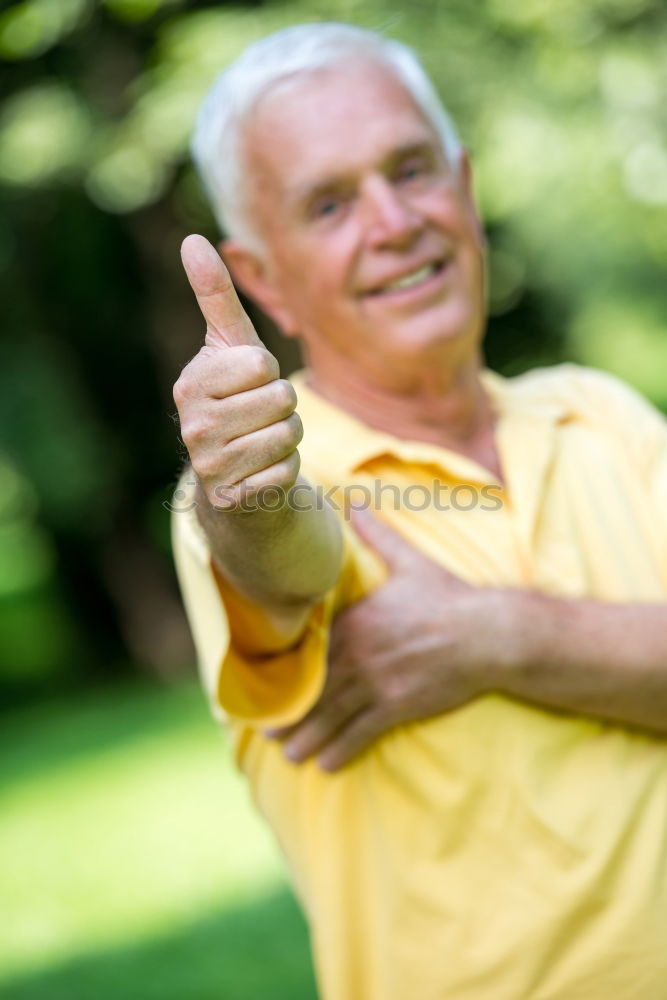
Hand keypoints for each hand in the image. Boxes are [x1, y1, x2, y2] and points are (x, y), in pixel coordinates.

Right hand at [174, 235, 302, 508]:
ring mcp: (209, 465)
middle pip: (280, 398)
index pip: (261, 362)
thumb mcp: (230, 347)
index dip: (268, 372)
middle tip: (259, 417)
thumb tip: (192, 239)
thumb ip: (215, 296)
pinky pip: (287, 472)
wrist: (233, 475)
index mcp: (191, 383)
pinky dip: (285, 471)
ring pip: (288, 435)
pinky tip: (261, 472)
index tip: (249, 384)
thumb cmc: (238, 399)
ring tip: (262, 442)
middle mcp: (193, 425)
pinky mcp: (232, 498)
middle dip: (283, 407)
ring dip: (288, 439)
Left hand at [268, 509, 513, 769]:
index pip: (313, 650)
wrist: (490, 632)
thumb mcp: (409, 561)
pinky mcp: (400, 706)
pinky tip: (327, 765)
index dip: (288, 672)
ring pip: (333, 716)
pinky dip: (343, 749)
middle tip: (264, 733)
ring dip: (308, 738)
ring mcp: (379, 683)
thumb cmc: (447, 596)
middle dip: (289, 714)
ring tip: (288, 755)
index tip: (267, 687)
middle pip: (315, 689)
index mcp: (356, 621)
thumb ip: (376, 534)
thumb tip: (354, 497)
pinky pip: (363, 732)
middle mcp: (360, 654)